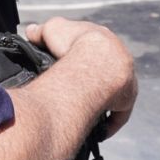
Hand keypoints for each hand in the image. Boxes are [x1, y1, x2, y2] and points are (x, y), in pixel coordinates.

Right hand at [25, 17, 138, 138]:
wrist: (93, 61)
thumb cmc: (72, 43)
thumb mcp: (51, 29)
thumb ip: (42, 31)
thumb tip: (32, 31)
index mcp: (103, 39)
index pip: (95, 47)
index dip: (82, 55)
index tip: (68, 65)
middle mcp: (119, 57)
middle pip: (105, 70)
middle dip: (91, 79)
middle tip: (74, 90)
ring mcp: (126, 78)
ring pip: (114, 91)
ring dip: (101, 99)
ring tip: (83, 109)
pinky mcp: (127, 98)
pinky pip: (119, 113)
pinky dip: (108, 121)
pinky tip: (97, 130)